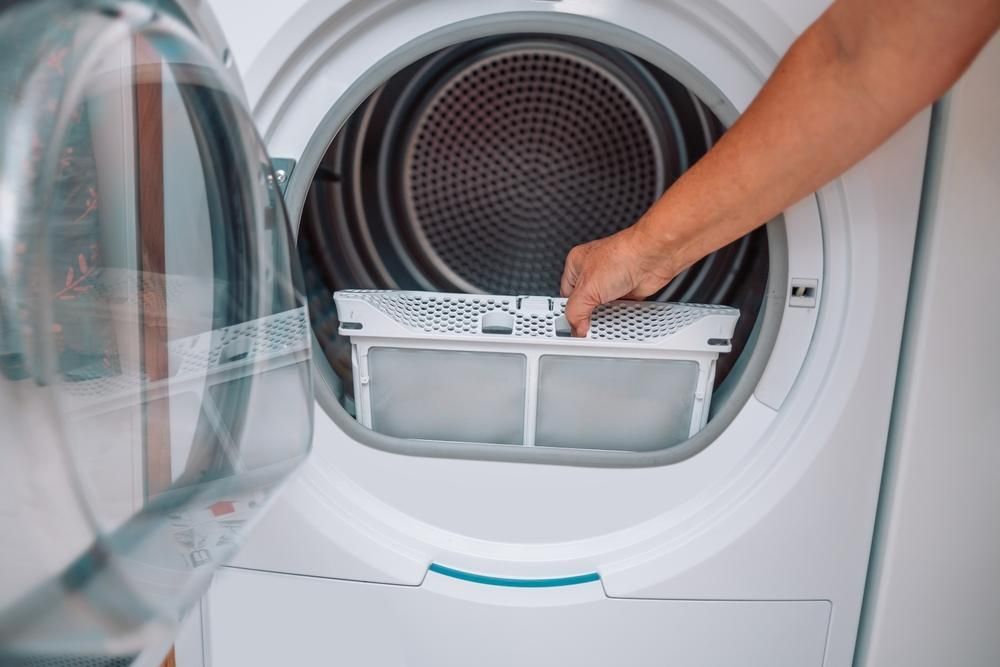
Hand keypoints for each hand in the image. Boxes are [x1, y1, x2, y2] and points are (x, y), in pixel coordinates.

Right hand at [559, 222, 680, 336]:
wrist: (654, 256)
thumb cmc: (622, 256)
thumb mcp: (588, 288)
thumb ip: (576, 311)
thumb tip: (576, 327)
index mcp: (577, 264)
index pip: (565, 294)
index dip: (567, 311)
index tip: (571, 326)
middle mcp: (594, 272)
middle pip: (584, 303)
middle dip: (587, 316)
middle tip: (586, 328)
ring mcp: (612, 281)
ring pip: (603, 307)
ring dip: (605, 316)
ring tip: (604, 323)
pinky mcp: (629, 290)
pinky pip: (620, 309)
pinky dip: (620, 315)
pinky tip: (619, 318)